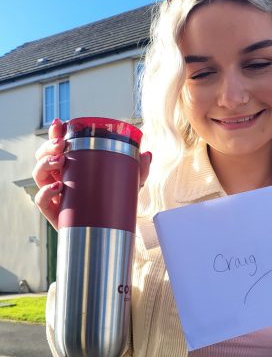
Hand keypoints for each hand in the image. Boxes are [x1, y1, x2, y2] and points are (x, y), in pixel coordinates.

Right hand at [33, 119, 151, 230]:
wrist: (111, 233)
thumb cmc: (113, 204)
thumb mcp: (129, 184)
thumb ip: (138, 169)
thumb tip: (147, 154)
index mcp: (72, 165)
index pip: (58, 145)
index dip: (55, 133)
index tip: (60, 123)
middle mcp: (59, 177)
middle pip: (43, 156)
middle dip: (48, 147)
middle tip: (62, 146)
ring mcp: (54, 194)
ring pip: (39, 175)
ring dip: (45, 164)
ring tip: (60, 161)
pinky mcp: (53, 212)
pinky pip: (41, 200)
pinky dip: (46, 192)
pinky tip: (58, 187)